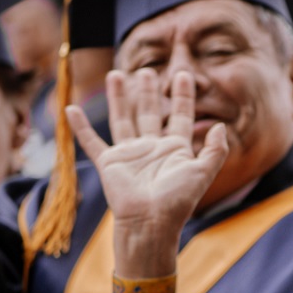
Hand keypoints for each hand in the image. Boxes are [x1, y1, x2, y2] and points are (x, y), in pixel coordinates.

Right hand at [69, 68, 228, 271]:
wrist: (150, 221)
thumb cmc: (178, 201)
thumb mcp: (203, 173)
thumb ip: (216, 150)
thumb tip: (221, 126)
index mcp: (176, 149)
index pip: (181, 116)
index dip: (182, 96)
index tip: (184, 74)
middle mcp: (152, 148)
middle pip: (150, 112)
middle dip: (149, 92)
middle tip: (147, 71)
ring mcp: (130, 154)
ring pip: (123, 118)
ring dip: (119, 97)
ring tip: (116, 74)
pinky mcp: (109, 162)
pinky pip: (92, 141)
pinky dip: (81, 126)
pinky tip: (71, 109)